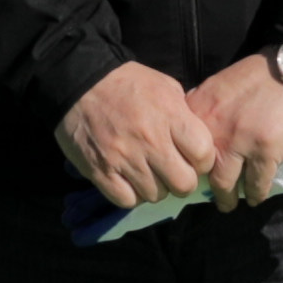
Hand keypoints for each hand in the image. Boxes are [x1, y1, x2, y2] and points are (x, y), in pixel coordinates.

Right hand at [55, 60, 230, 211]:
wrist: (79, 82)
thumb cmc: (126, 83)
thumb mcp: (164, 86)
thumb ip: (184, 114)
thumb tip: (196, 140)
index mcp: (170, 117)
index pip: (204, 156)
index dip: (203, 161)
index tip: (193, 157)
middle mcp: (150, 141)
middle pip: (184, 184)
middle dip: (182, 181)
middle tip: (172, 171)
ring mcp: (124, 159)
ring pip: (155, 195)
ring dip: (155, 188)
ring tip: (147, 174)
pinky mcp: (101, 172)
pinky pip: (127, 200)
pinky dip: (130, 195)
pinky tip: (128, 181)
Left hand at [181, 54, 282, 205]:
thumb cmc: (263, 74)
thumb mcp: (221, 84)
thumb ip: (206, 108)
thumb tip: (193, 133)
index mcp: (200, 108)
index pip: (181, 146)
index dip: (186, 164)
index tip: (191, 176)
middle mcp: (214, 127)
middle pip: (201, 169)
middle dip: (204, 187)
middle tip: (209, 196)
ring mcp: (240, 141)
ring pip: (225, 183)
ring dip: (228, 199)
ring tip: (230, 204)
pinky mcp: (266, 152)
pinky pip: (256, 184)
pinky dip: (256, 194)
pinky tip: (256, 198)